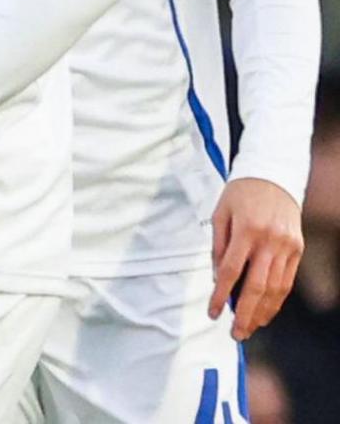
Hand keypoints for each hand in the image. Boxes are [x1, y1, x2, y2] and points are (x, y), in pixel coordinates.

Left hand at [210, 177, 303, 339]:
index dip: (220, 295)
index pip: (231, 272)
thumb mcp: (220, 214)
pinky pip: (287, 280)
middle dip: (244, 313)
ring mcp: (287, 246)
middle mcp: (269, 241)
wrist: (273, 176)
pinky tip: (266, 312)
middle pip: (256, 286)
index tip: (212, 313)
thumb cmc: (240, 194)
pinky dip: (277, 299)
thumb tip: (219, 279)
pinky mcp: (298, 249)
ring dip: (262, 312)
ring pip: (276, 288)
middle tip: (235, 334)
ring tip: (250, 328)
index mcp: (246, 231)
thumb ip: (218, 246)